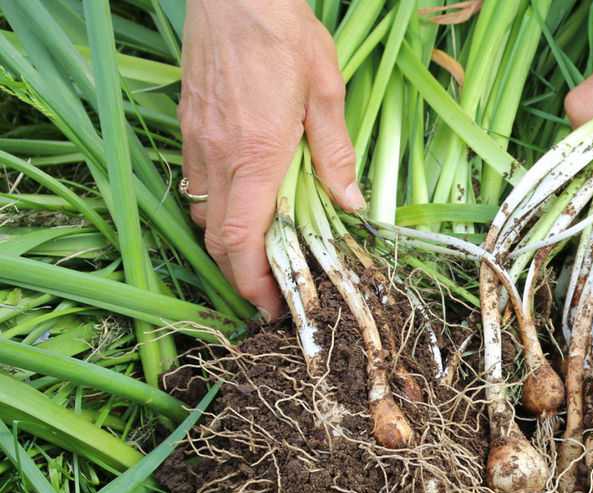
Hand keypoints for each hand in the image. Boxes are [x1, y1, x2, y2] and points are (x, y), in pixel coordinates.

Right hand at [179, 0, 364, 319]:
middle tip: (270, 297)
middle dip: (242, 277)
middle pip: (219, 239)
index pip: (243, 238)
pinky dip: (218, 211)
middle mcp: (218, 154)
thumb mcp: (326, 90)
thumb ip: (335, 151)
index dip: (253, 282)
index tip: (272, 307)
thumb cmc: (283, 32)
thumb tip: (351, 202)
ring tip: (262, 259)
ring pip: (205, 214)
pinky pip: (198, 185)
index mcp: (255, 153)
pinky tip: (244, 207)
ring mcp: (198, 141)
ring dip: (229, 246)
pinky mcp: (189, 126)